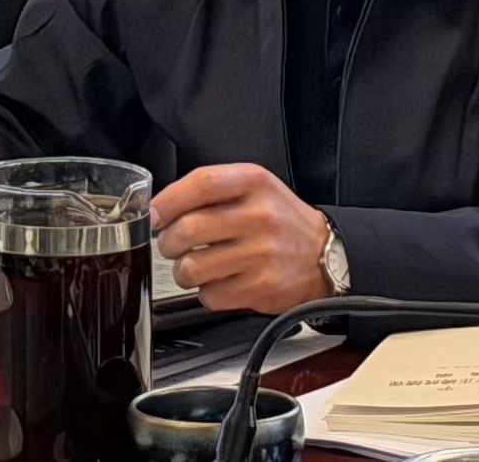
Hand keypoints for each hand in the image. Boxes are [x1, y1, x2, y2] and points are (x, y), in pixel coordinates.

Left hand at [151, 164, 330, 314]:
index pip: (202, 183)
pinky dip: (207, 292)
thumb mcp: (255, 187)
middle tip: (172, 245)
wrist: (324, 255)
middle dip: (168, 242)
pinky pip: (210, 295)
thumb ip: (212, 190)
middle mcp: (260, 216)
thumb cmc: (281, 220)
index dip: (168, 200)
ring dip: (184, 271)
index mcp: (254, 183)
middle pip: (189, 229)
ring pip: (192, 267)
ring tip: (195, 266)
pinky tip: (220, 281)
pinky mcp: (261, 287)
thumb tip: (160, 209)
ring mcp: (261, 254)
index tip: (154, 214)